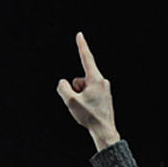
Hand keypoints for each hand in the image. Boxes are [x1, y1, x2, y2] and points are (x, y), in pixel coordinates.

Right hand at [57, 32, 120, 151]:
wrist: (104, 131)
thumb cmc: (89, 117)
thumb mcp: (71, 102)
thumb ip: (63, 88)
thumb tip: (63, 82)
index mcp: (96, 79)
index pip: (86, 58)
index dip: (81, 46)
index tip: (80, 35)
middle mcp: (102, 82)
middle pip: (80, 79)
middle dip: (75, 90)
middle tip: (81, 105)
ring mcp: (104, 90)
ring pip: (84, 88)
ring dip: (80, 96)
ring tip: (86, 109)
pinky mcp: (104, 97)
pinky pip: (89, 94)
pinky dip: (85, 101)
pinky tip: (90, 111)